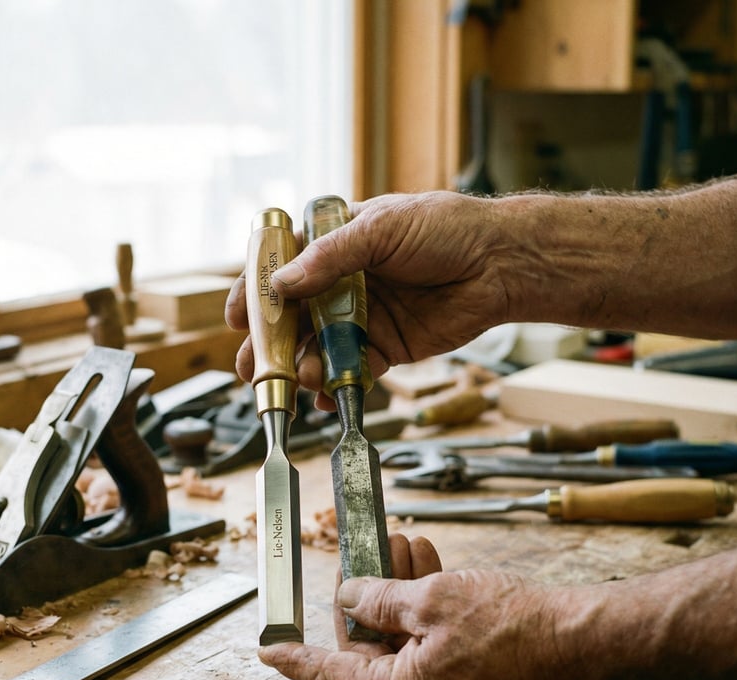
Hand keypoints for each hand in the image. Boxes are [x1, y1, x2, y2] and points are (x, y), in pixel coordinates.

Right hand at [226, 191, 510, 400]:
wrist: (500, 264)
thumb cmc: (445, 229)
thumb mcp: (381, 228)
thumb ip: (330, 257)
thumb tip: (282, 284)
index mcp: (334, 243)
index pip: (281, 268)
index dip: (255, 292)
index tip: (237, 318)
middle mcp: (341, 282)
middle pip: (292, 317)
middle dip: (269, 344)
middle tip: (251, 368)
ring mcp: (362, 317)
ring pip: (317, 348)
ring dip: (302, 367)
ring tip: (298, 379)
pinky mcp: (386, 347)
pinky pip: (351, 370)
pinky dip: (336, 385)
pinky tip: (326, 395)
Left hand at [258, 533, 582, 679]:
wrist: (580, 638)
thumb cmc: (514, 625)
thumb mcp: (431, 599)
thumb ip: (379, 598)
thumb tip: (351, 594)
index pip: (333, 676)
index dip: (297, 660)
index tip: (269, 652)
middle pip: (370, 649)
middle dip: (367, 595)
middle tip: (364, 553)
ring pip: (403, 640)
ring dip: (399, 592)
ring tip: (403, 545)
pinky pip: (429, 646)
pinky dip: (424, 609)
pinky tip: (426, 566)